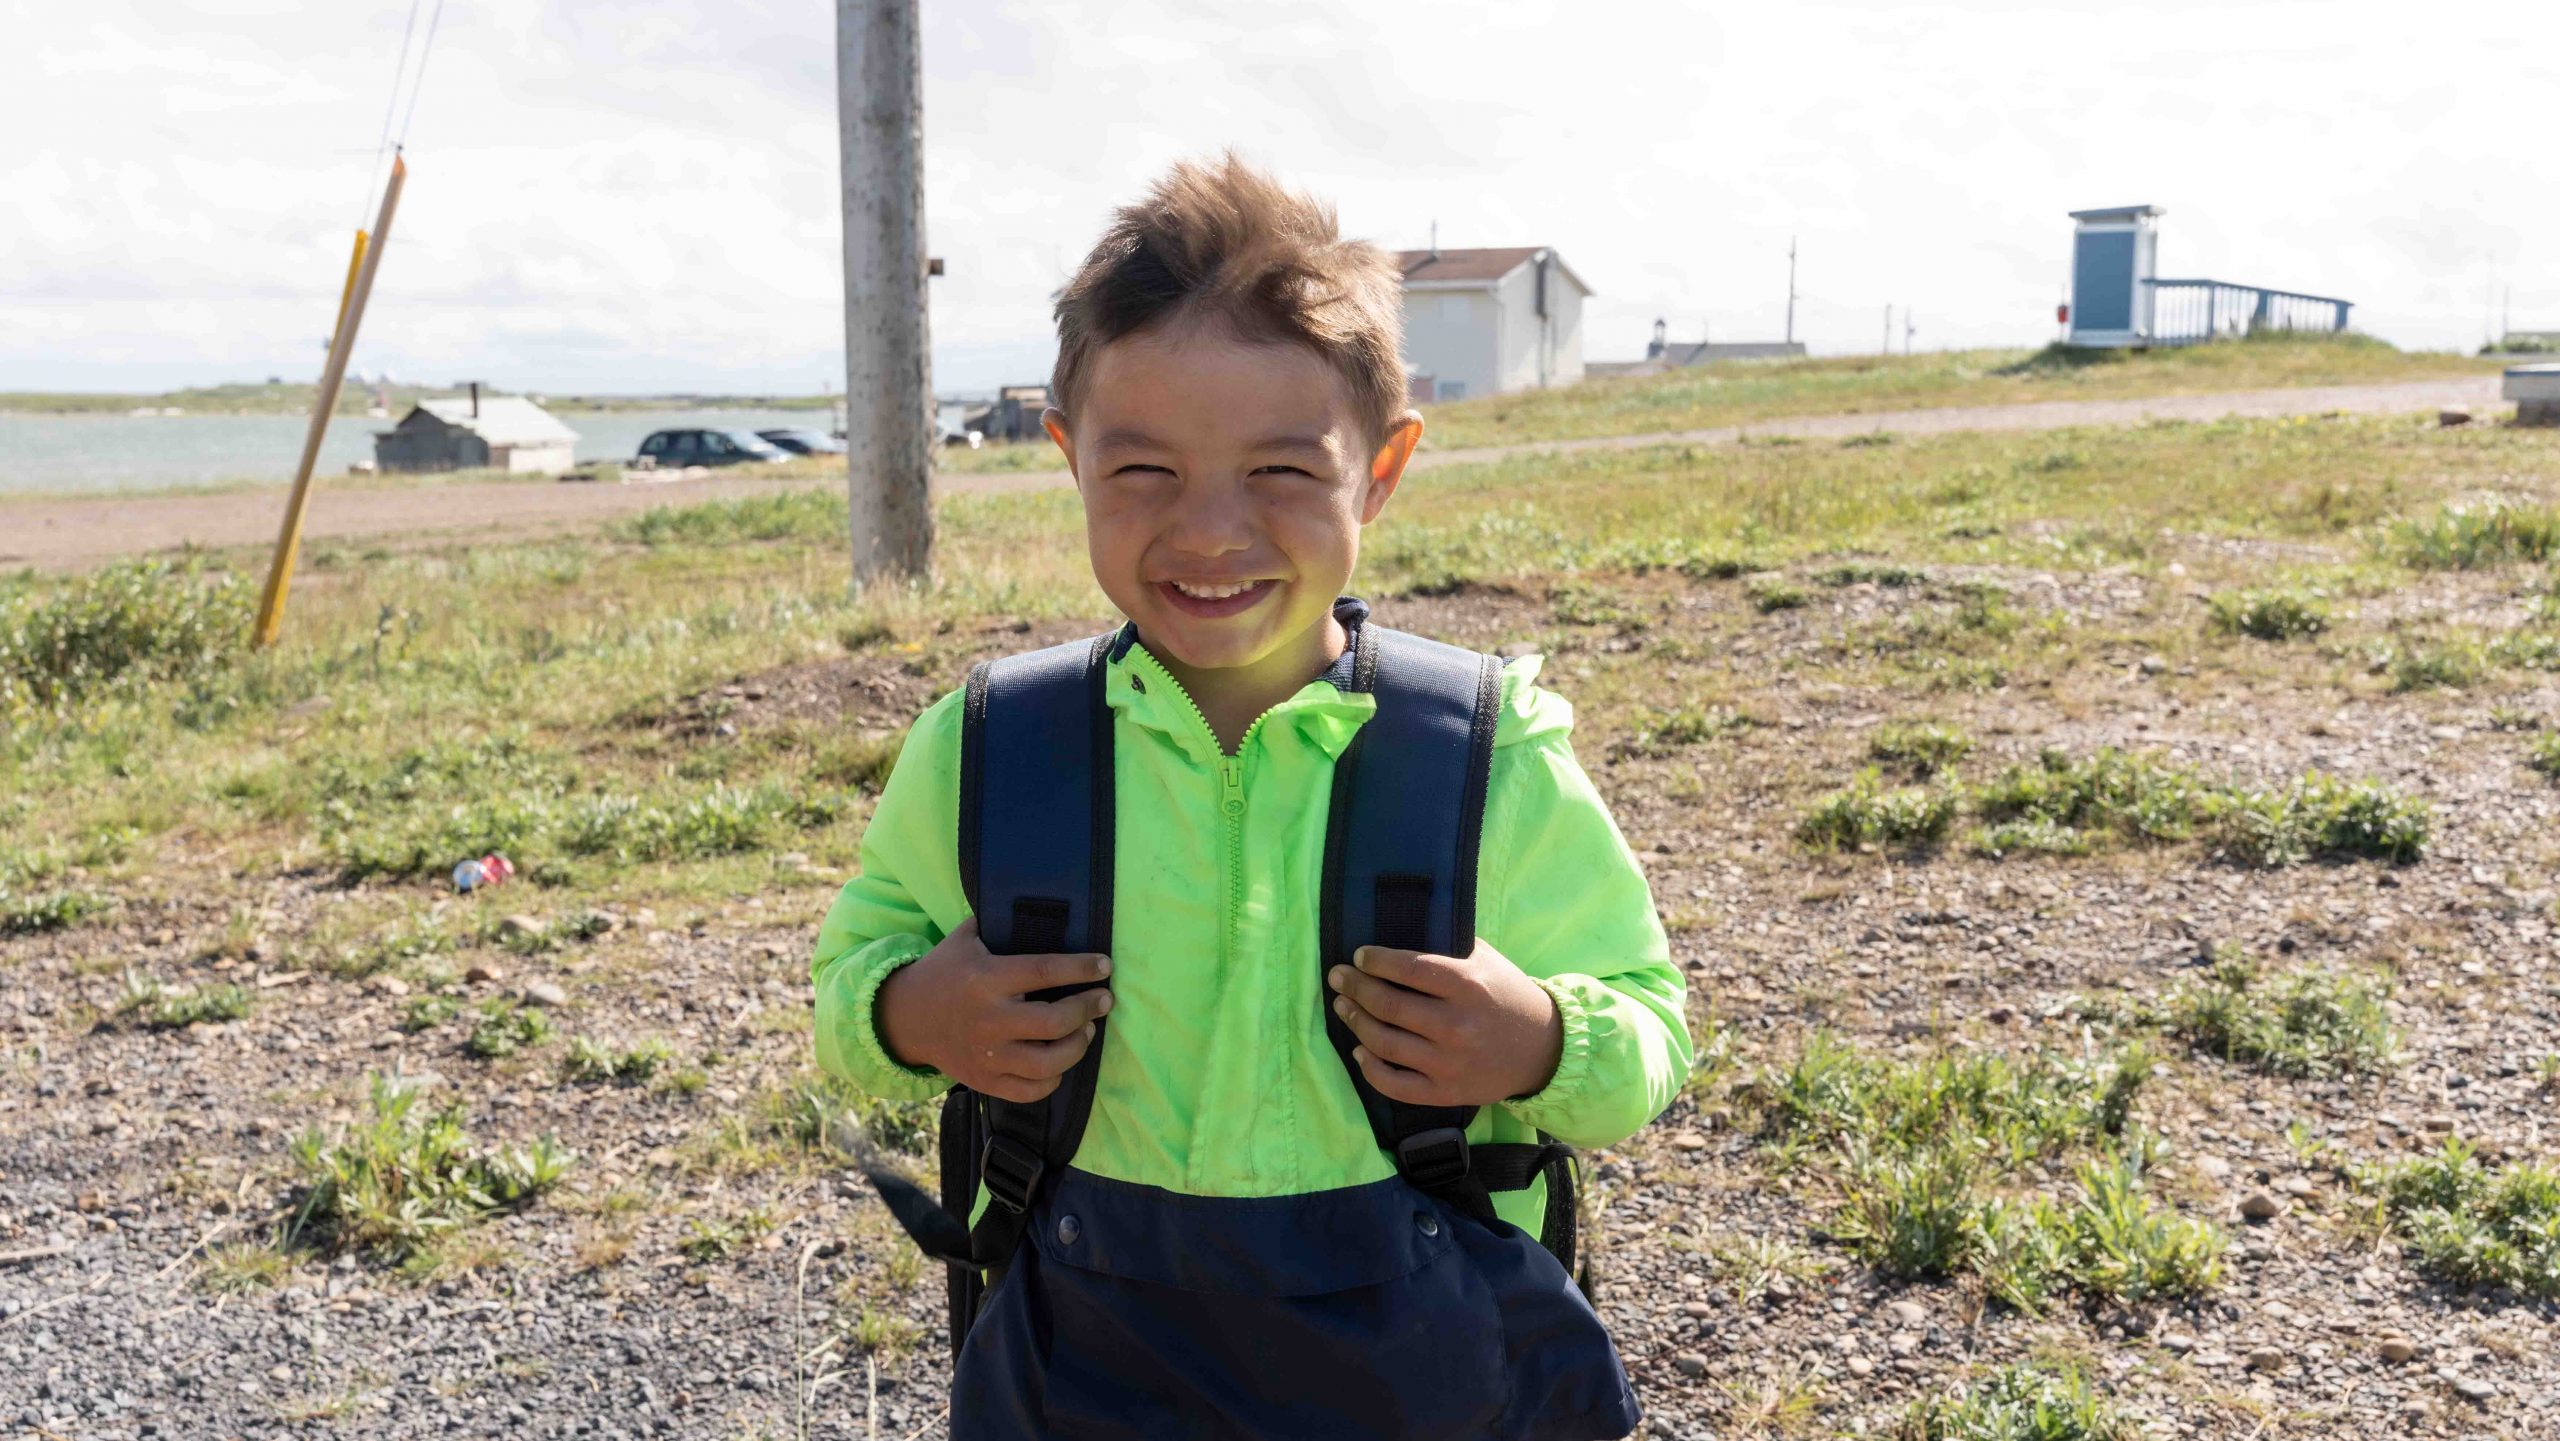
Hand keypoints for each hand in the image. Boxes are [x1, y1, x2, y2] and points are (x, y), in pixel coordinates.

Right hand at [876, 917, 1114, 1102]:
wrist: (904, 1018)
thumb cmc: (944, 972)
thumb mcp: (965, 938)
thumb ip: (998, 921)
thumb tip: (1042, 902)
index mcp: (986, 978)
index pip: (1044, 971)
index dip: (1081, 968)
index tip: (1105, 966)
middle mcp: (989, 1019)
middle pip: (1054, 1021)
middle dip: (1088, 1009)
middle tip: (1103, 1001)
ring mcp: (987, 1054)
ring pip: (1047, 1063)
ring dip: (1078, 1046)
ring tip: (1086, 1030)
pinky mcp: (985, 1080)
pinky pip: (1029, 1091)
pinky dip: (1053, 1080)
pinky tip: (1060, 1063)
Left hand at [1327, 939, 1561, 1107]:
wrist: (1543, 1049)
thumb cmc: (1506, 996)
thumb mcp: (1486, 960)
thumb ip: (1448, 945)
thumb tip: (1399, 925)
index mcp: (1467, 986)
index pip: (1409, 969)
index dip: (1376, 961)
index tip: (1359, 956)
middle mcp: (1456, 1025)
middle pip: (1389, 1006)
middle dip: (1355, 988)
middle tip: (1338, 977)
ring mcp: (1449, 1063)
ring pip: (1385, 1043)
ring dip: (1356, 1021)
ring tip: (1343, 1006)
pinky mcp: (1446, 1092)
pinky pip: (1395, 1085)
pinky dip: (1370, 1068)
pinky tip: (1359, 1050)